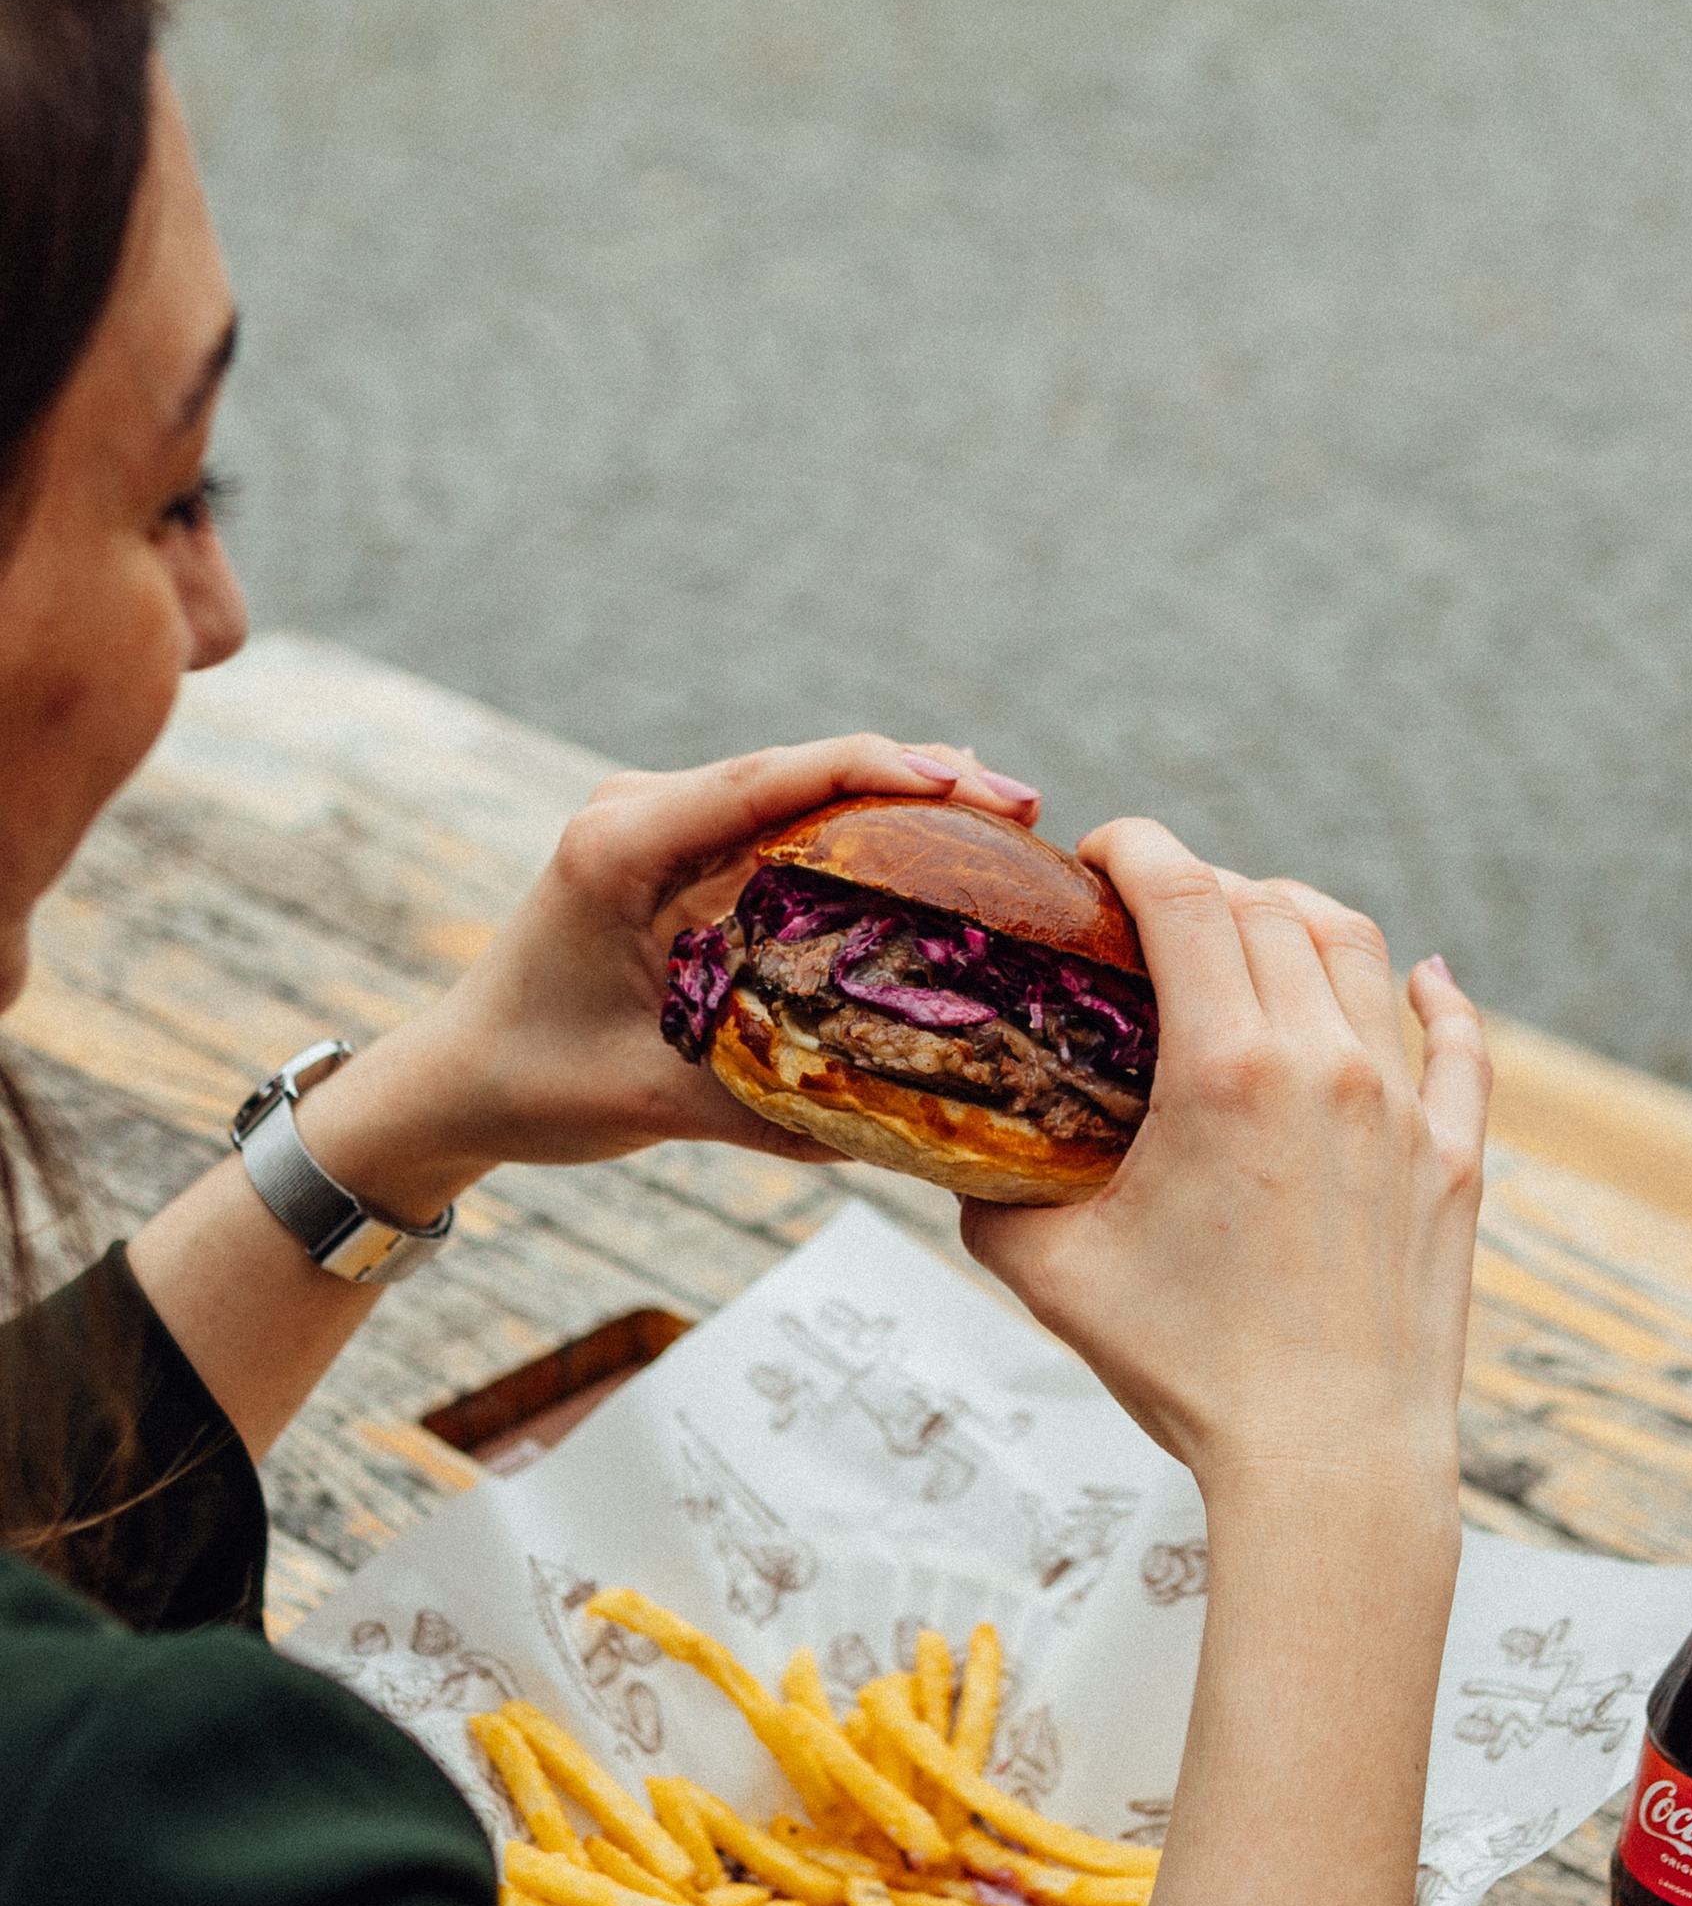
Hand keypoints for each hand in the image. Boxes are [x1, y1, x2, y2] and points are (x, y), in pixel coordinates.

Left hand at [295, 733, 1041, 1215]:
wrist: (456, 1080)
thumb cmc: (534, 1086)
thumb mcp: (655, 1103)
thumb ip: (771, 1113)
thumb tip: (904, 1138)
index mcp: (620, 843)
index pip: (771, 780)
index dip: (879, 768)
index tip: (968, 781)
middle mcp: (641, 809)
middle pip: (803, 767)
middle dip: (918, 776)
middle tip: (1022, 809)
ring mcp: (662, 821)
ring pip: (802, 787)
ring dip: (899, 800)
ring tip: (1003, 825)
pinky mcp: (680, 850)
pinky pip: (784, 823)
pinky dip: (860, 832)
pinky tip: (936, 855)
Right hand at [961, 822, 1489, 1507]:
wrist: (1328, 1462)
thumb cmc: (1187, 1373)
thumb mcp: (1049, 1273)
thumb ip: (992, 1191)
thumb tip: (956, 1149)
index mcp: (1228, 1069)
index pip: (1183, 892)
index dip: (1133, 848)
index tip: (1097, 857)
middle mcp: (1327, 1063)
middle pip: (1267, 905)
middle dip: (1200, 884)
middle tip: (1151, 913)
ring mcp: (1404, 1108)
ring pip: (1358, 951)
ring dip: (1297, 917)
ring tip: (1254, 929)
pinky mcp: (1454, 1161)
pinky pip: (1458, 1045)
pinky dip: (1436, 996)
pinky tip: (1425, 977)